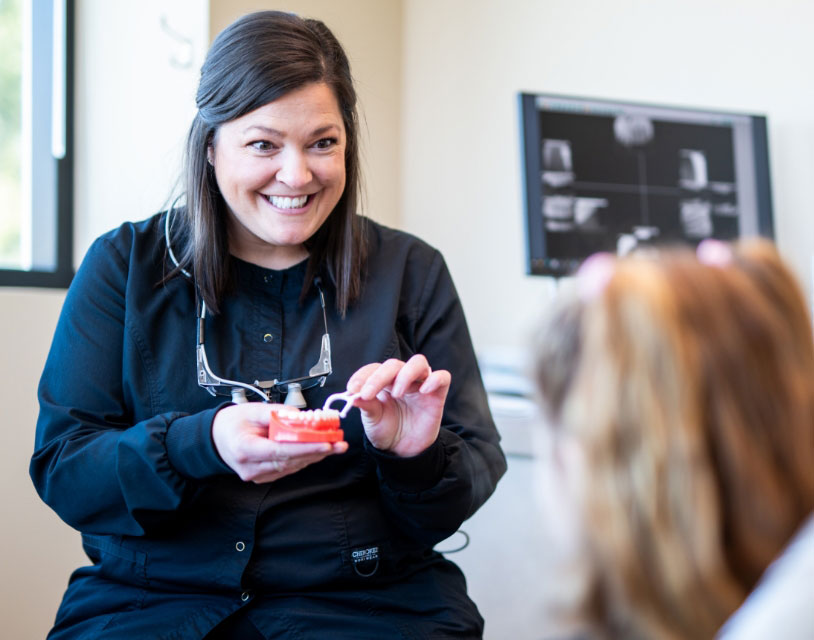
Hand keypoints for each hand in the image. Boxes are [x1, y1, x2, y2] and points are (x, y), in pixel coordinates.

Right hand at [212, 402, 346, 482]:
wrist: (214, 438)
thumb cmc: (231, 423)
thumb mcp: (252, 410)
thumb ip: (278, 413)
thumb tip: (302, 417)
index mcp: (244, 449)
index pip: (280, 451)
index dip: (306, 448)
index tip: (326, 443)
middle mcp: (251, 467)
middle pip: (290, 461)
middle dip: (317, 452)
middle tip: (339, 443)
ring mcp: (257, 475)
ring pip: (292, 466)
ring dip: (314, 456)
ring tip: (334, 446)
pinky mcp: (263, 477)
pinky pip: (288, 468)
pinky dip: (303, 458)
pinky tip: (317, 451)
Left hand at [346, 355, 450, 456]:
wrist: (403, 451)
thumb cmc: (387, 431)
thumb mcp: (372, 420)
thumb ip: (366, 405)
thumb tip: (353, 395)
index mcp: (383, 382)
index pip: (374, 369)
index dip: (363, 376)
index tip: (352, 389)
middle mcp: (402, 379)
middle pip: (393, 365)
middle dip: (378, 377)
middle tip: (367, 393)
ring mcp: (420, 385)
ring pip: (418, 363)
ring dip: (405, 374)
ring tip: (397, 393)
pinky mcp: (437, 394)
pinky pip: (443, 377)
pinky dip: (434, 379)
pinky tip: (423, 390)